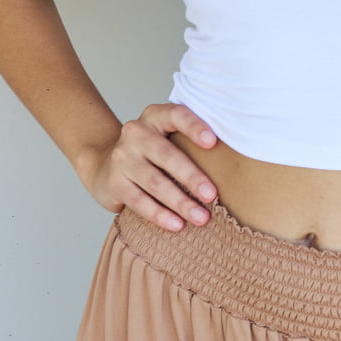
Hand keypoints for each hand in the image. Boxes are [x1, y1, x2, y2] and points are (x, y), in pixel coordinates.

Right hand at [78, 103, 219, 230]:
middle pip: (166, 154)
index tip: (212, 142)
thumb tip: (235, 161)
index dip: (194, 126)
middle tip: (212, 195)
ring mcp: (122, 158)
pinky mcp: (115, 183)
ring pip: (154, 181)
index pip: (176, 115)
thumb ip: (190, 140)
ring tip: (201, 218)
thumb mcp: (167, 136)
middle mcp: (136, 132)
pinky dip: (159, 215)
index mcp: (155, 116)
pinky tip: (177, 225)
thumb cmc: (152, 152)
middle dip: (191, 176)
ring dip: (179, 202)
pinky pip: (139, 201)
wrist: (104, 165)